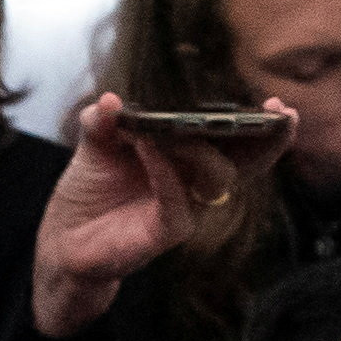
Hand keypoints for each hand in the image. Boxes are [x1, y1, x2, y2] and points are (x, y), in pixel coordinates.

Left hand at [25, 92, 279, 338]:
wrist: (63, 241)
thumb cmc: (89, 194)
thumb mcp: (94, 146)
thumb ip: (103, 120)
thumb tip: (112, 100)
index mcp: (186, 160)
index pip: (232, 141)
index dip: (258, 125)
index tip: (277, 105)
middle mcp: (193, 184)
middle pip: (243, 161)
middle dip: (265, 138)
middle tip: (276, 114)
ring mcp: (183, 209)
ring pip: (216, 178)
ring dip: (203, 146)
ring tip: (180, 122)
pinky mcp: (164, 232)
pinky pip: (177, 202)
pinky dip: (165, 171)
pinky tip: (150, 146)